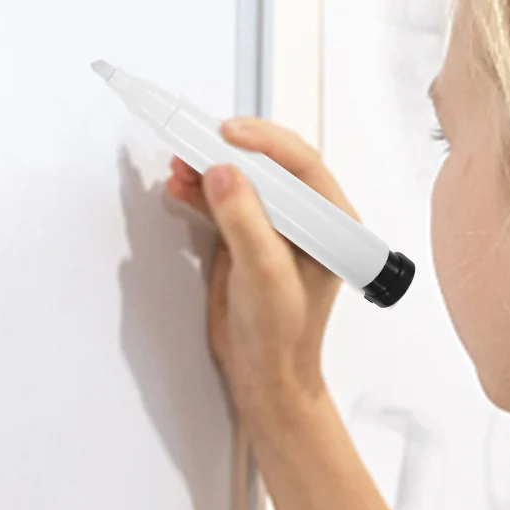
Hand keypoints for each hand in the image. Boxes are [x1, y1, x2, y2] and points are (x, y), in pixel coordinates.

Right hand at [164, 118, 355, 436]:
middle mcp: (304, 219)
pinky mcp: (245, 237)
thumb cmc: (283, 337)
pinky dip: (200, 191)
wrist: (263, 375)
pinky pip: (222, 201)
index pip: (301, 164)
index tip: (228, 134)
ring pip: (242, 180)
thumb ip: (245, 222)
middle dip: (230, 150)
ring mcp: (273, 226)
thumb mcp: (265, 276)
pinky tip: (180, 185)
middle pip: (268, 165)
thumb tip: (225, 175)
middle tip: (198, 142)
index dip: (264, 141)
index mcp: (329, 224)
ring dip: (209, 168)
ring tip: (181, 164)